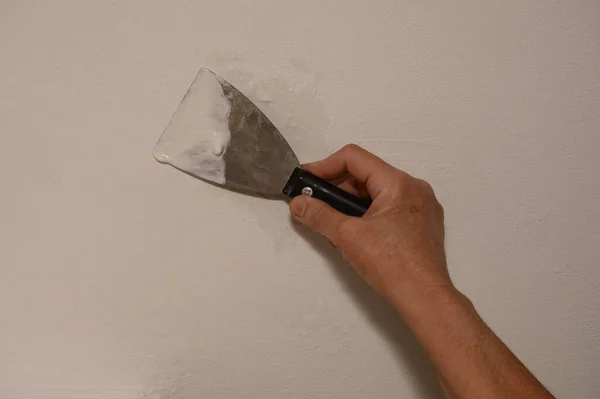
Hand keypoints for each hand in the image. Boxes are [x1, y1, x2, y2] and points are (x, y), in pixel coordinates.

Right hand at [289, 144, 450, 314]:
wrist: (425, 298)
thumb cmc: (390, 263)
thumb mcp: (347, 236)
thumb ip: (319, 215)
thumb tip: (298, 203)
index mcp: (399, 183)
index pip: (354, 158)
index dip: (325, 166)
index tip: (305, 181)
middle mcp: (415, 188)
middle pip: (367, 176)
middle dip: (338, 190)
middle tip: (315, 206)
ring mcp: (423, 207)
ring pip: (378, 194)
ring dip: (352, 205)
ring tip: (333, 225)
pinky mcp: (424, 226)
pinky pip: (391, 209)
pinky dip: (369, 216)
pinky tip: (357, 236)